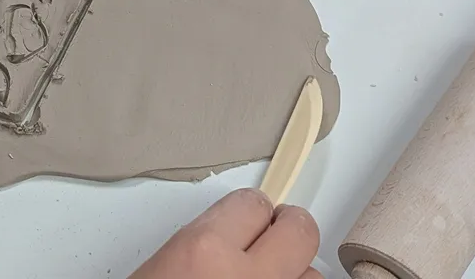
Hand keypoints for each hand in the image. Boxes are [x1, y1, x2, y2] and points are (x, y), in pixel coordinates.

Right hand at [131, 189, 321, 278]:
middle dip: (290, 228)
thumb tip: (230, 234)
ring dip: (295, 270)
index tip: (253, 213)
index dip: (253, 210)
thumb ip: (201, 243)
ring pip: (312, 273)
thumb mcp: (161, 266)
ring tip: (273, 274)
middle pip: (300, 231)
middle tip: (277, 234)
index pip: (254, 204)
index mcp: (203, 250)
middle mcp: (247, 277)